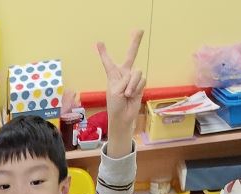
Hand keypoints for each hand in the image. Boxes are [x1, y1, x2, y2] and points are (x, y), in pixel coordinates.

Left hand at [98, 30, 145, 149]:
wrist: (123, 117)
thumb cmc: (114, 105)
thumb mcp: (115, 91)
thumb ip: (124, 80)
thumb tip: (134, 77)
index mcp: (113, 75)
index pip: (108, 62)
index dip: (104, 53)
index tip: (99, 42)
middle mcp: (124, 73)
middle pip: (130, 55)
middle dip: (135, 42)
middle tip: (139, 30)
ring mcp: (133, 78)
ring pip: (136, 72)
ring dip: (132, 84)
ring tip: (126, 94)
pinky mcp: (141, 83)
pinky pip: (141, 80)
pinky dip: (137, 88)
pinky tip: (132, 95)